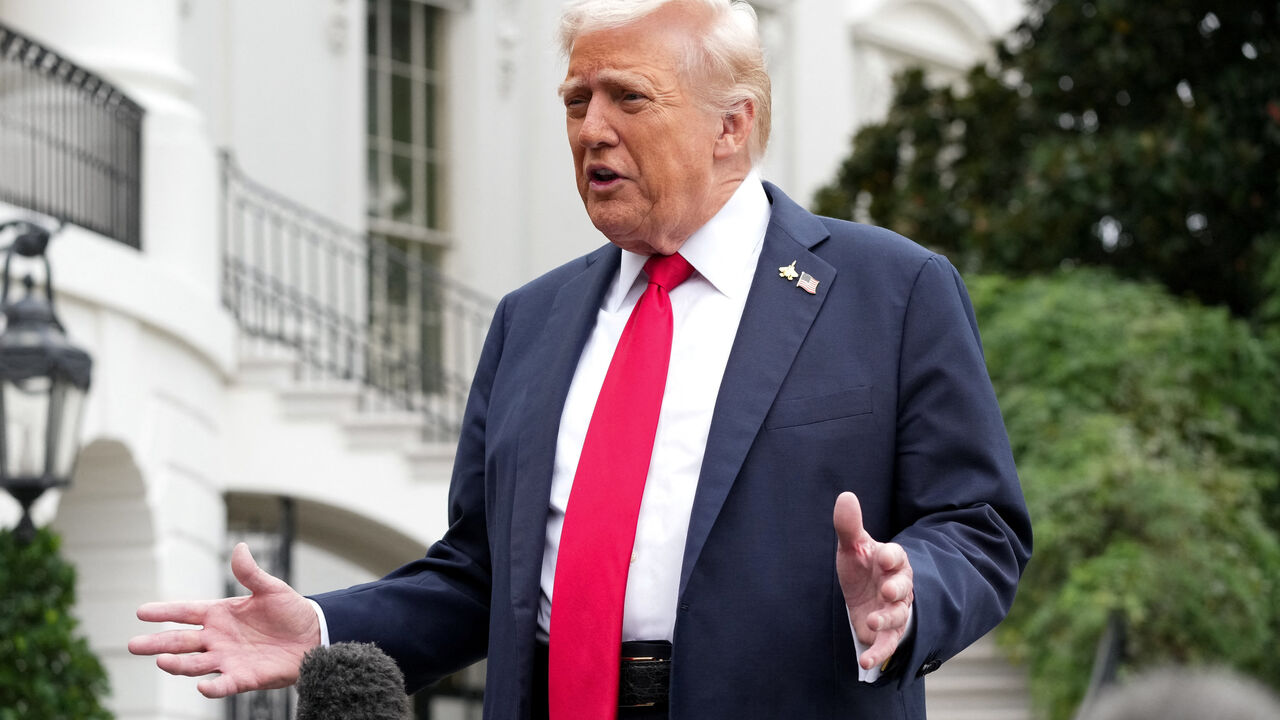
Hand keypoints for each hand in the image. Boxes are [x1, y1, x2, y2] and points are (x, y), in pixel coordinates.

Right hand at [127, 543, 320, 697]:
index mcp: (220, 614)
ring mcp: (228, 658)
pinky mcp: (243, 677)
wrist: (313, 635)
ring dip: (178, 664)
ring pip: (195, 664)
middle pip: (181, 641)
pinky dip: (212, 687)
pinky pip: (224, 684)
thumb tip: (239, 547)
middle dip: (157, 644)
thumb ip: (251, 573)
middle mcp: (217, 638)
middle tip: (133, 644)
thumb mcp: (271, 588)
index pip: (185, 612)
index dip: (164, 612)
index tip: (140, 612)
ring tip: (161, 661)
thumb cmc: (290, 611)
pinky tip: (201, 686)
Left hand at [834, 492, 913, 671]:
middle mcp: (899, 585)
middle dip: (897, 588)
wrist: (864, 594)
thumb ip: (849, 526)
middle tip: (888, 590)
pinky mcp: (888, 632)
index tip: (882, 556)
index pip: (897, 556)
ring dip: (887, 618)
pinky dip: (879, 653)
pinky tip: (865, 662)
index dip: (891, 556)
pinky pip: (888, 643)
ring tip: (871, 620)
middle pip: (904, 586)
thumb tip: (845, 495)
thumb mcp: (853, 547)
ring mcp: (896, 610)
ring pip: (898, 615)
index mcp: (892, 561)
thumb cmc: (862, 567)